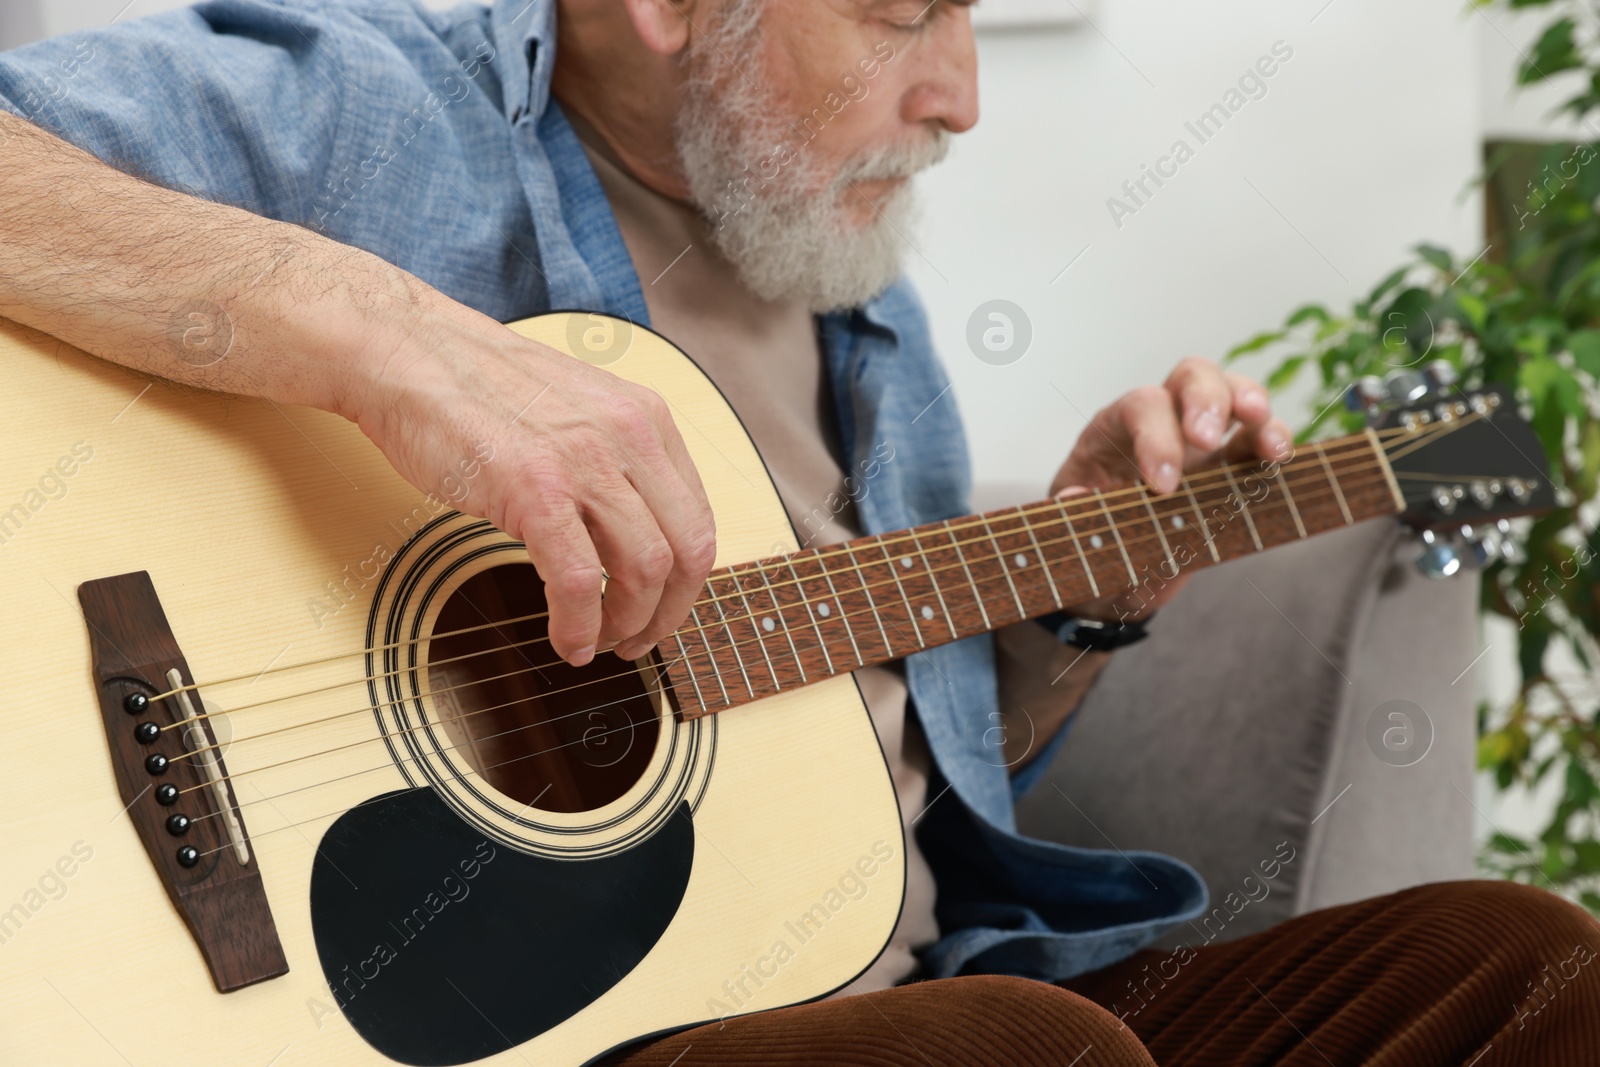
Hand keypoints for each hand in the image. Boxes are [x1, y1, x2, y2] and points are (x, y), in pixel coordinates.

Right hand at [340, 282, 716, 666]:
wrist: (408, 353)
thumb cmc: (478, 387)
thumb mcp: (577, 413)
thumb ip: (613, 464)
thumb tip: (628, 538)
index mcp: (645, 419)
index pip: (697, 518)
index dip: (687, 580)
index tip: (664, 607)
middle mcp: (628, 436)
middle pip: (687, 551)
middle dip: (669, 612)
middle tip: (639, 638)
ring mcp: (583, 461)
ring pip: (644, 569)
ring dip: (628, 623)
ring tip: (601, 642)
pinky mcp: (533, 488)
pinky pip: (577, 580)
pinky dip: (579, 625)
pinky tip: (568, 640)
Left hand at [1049, 357, 1291, 620]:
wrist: (1113, 571)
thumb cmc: (1092, 541)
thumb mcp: (1073, 533)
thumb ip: (1075, 514)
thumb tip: (1075, 496)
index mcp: (1113, 432)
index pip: (1138, 408)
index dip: (1155, 438)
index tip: (1163, 486)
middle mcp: (1161, 422)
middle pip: (1189, 376)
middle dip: (1205, 400)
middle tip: (1208, 440)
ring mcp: (1200, 439)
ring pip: (1234, 392)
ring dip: (1254, 407)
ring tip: (1268, 443)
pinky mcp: (1232, 463)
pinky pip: (1261, 437)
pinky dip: (1276, 442)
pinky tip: (1282, 460)